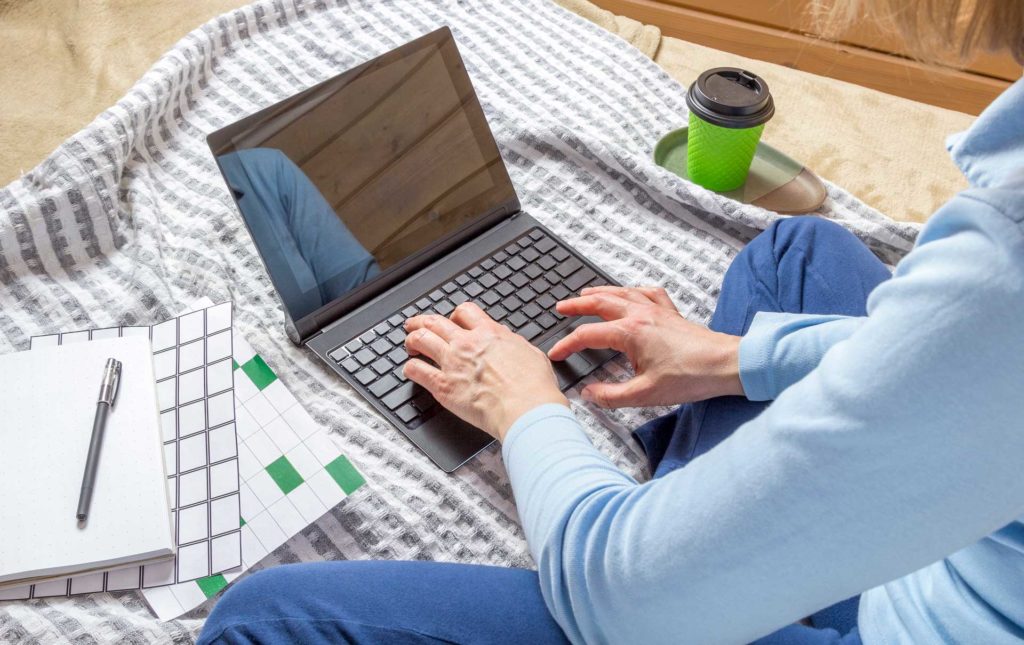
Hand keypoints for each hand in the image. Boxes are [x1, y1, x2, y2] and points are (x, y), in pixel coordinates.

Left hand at [403, 302, 567, 440]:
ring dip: (411, 339)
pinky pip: (416, 370)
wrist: (526, 409)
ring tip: (409, 343)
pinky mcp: (442, 386)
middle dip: (422, 321)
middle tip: (416, 324)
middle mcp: (467, 344)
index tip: (452, 321)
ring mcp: (452, 363)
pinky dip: (410, 368)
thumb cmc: (533, 386)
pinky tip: (410, 369)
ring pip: (421, 339)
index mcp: (489, 333)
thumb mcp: (530, 352)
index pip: (464, 312)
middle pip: (435, 322)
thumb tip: (506, 340)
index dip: (455, 315)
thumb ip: (512, 343)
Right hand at [547, 286, 743, 407]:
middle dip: (577, 305)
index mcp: (630, 332)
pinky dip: (633, 291)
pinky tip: (631, 293)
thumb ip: (611, 396)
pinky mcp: (671, 314)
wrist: (727, 364)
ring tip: (585, 294)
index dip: (567, 344)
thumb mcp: (645, 394)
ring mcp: (657, 310)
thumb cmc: (691, 377)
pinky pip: (647, 293)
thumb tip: (589, 394)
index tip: (556, 353)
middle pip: (600, 303)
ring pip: (621, 293)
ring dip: (600, 293)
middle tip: (560, 307)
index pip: (588, 335)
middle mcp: (641, 315)